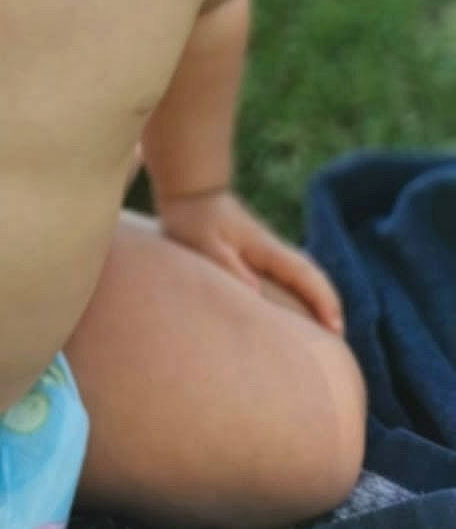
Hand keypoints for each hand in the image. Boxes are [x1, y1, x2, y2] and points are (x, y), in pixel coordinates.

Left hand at [156, 188, 344, 335]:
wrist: (191, 191)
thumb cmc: (194, 218)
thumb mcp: (205, 244)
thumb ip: (228, 266)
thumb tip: (256, 292)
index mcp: (264, 248)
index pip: (304, 274)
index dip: (322, 300)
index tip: (335, 328)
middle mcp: (272, 248)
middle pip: (311, 275)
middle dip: (328, 303)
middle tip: (338, 338)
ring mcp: (266, 249)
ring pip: (302, 274)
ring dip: (316, 297)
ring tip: (324, 329)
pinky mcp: (256, 251)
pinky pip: (288, 274)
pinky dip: (300, 290)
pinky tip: (295, 308)